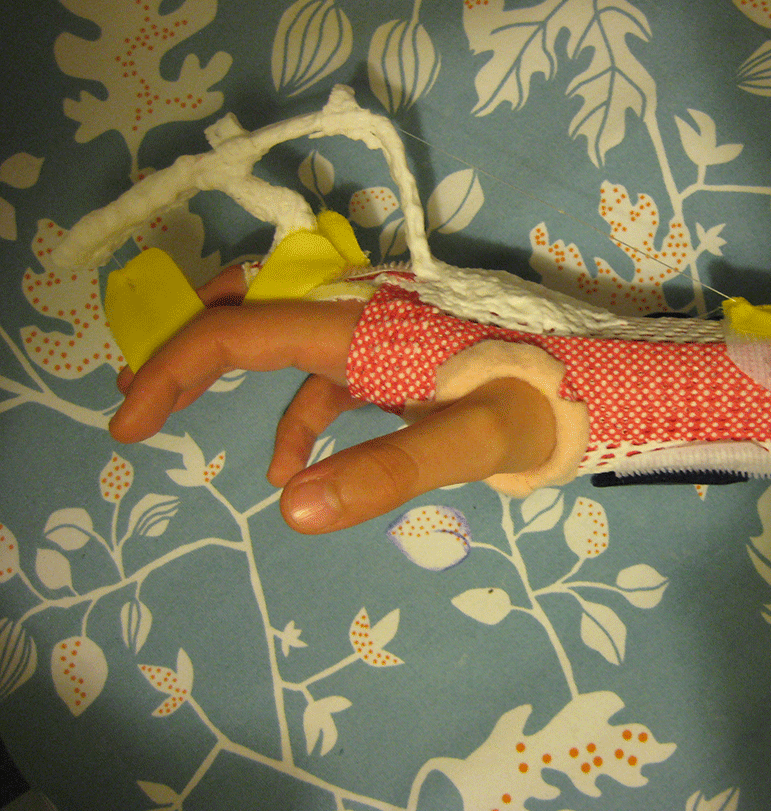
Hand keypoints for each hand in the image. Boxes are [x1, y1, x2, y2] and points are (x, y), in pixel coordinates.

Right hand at [110, 267, 556, 533]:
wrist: (604, 387)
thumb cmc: (542, 404)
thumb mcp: (471, 439)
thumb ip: (388, 470)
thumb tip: (288, 506)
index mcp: (365, 324)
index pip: (244, 330)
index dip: (174, 368)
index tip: (127, 424)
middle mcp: (363, 313)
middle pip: (251, 303)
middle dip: (185, 343)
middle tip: (132, 394)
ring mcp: (380, 332)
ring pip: (282, 335)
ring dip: (226, 372)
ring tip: (169, 414)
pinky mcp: (399, 356)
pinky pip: (327, 376)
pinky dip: (297, 416)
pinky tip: (287, 470)